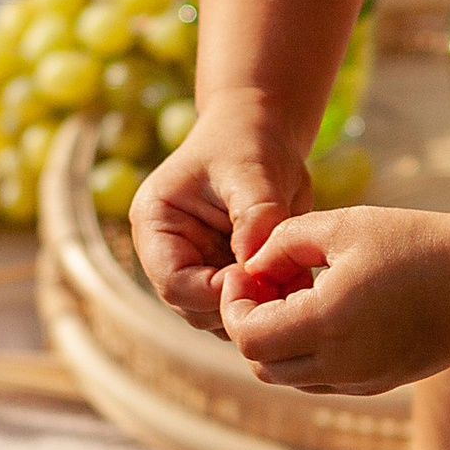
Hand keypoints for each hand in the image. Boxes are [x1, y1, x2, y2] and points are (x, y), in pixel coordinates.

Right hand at [131, 92, 309, 330]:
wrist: (262, 133)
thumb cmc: (248, 142)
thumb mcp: (252, 170)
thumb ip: (255, 215)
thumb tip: (255, 266)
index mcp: (155, 224)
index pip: (173, 282)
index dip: (214, 291)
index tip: (257, 275)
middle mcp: (168, 254)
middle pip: (193, 308)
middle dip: (237, 304)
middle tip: (283, 287)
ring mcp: (197, 268)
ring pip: (219, 316)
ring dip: (255, 308)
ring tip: (292, 280)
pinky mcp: (225, 275)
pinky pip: (244, 305)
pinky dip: (269, 302)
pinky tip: (295, 280)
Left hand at [220, 203, 449, 395]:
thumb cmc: (416, 240)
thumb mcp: (344, 224)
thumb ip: (284, 243)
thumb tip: (252, 267)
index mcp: (327, 323)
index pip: (247, 337)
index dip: (233, 305)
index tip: (244, 273)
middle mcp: (342, 363)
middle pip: (262, 364)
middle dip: (252, 325)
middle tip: (267, 284)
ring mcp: (363, 379)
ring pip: (291, 377)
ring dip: (280, 342)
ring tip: (299, 295)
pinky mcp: (382, 382)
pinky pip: (324, 379)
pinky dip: (310, 353)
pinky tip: (330, 311)